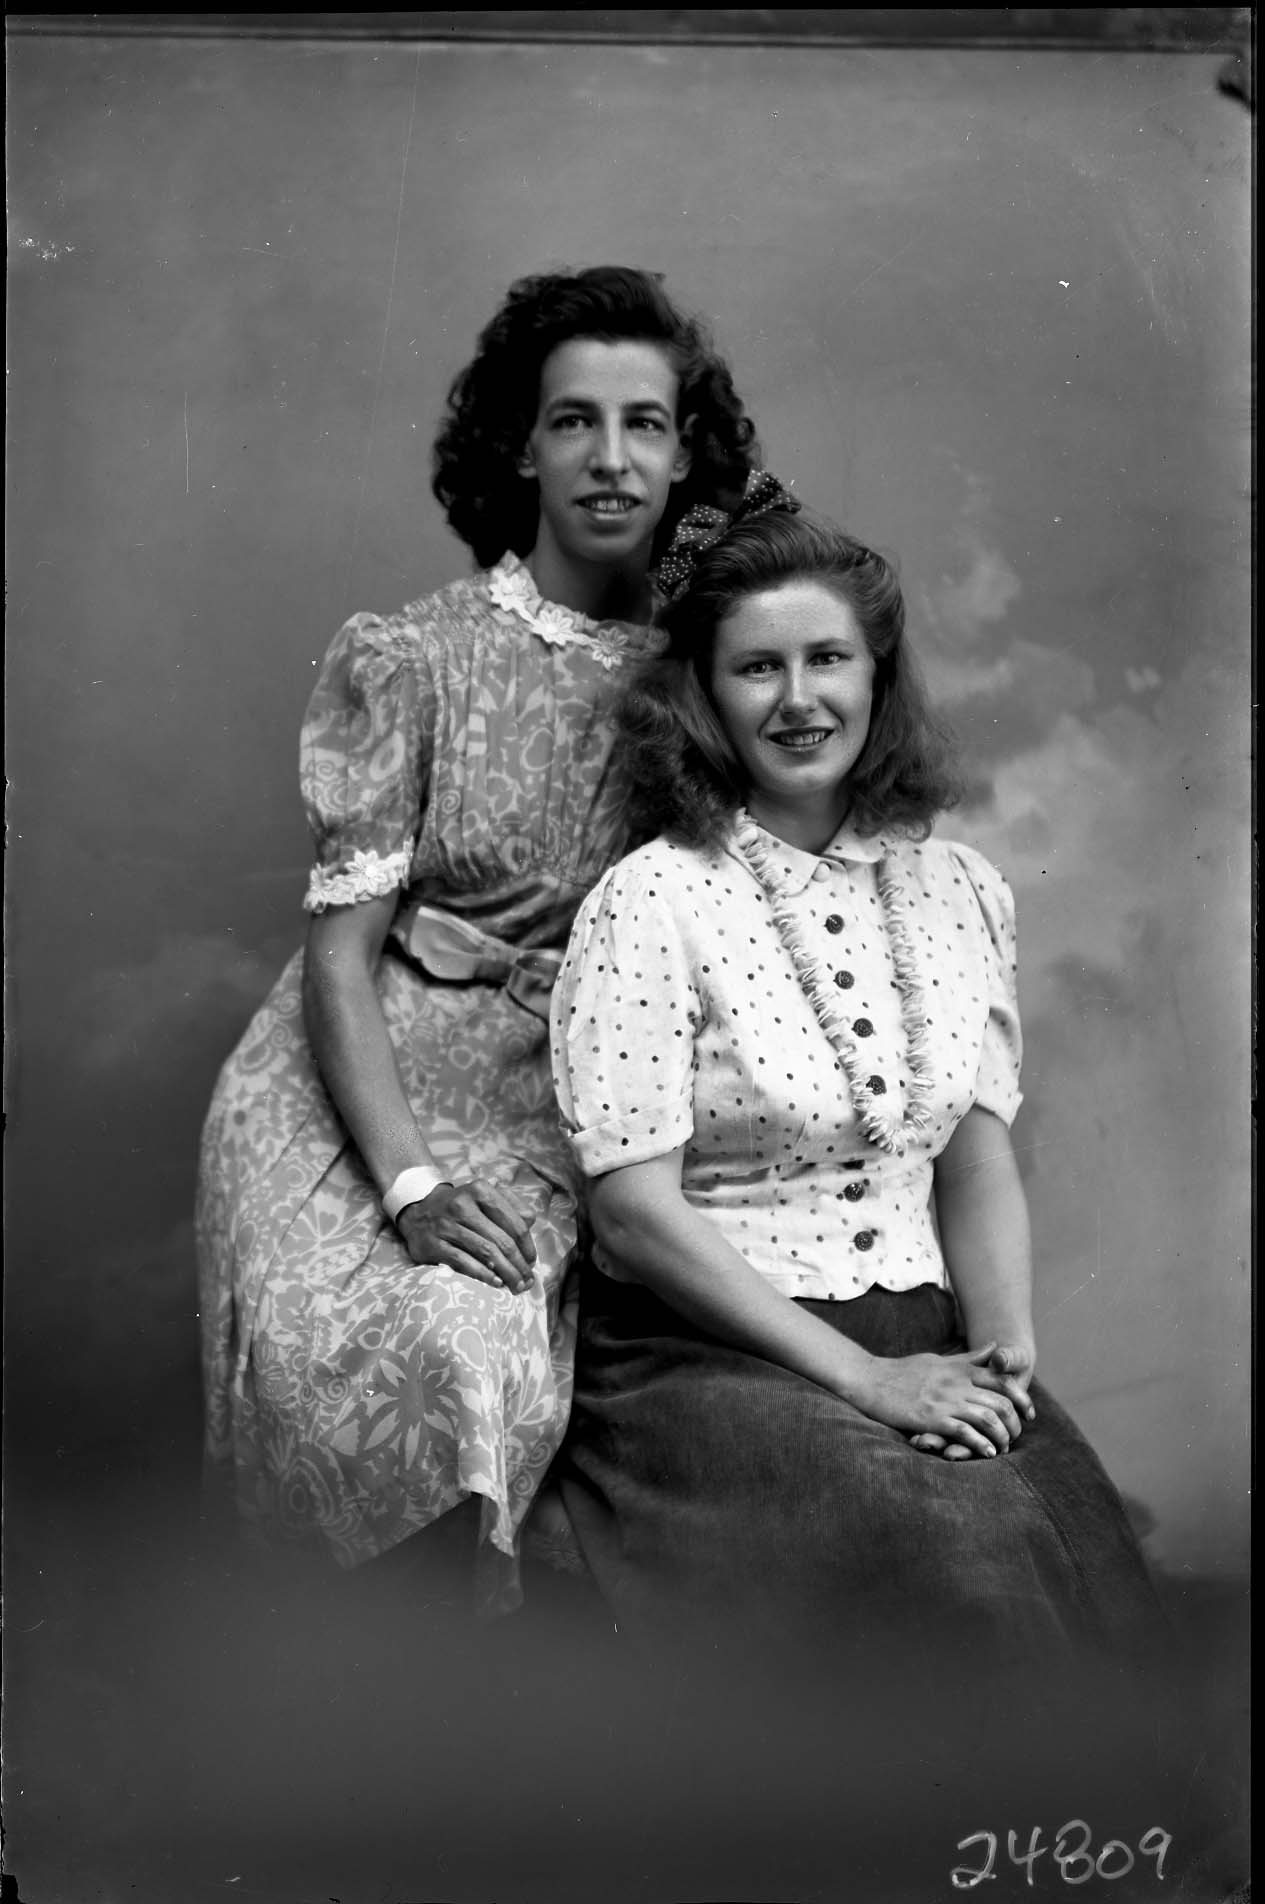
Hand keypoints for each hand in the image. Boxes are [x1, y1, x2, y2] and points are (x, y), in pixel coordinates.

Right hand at [395, 1179, 536, 1292]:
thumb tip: (531, 1222)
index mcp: (480, 1191)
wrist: (418, 1211)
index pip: (514, 1222)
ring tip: (516, 1286)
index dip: (527, 1245)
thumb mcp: (484, 1196)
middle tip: (527, 1281)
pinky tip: (496, 1283)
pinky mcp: (433, 1244)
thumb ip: (510, 1205)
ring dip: (506, 1273)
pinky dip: (483, 1274)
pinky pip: (463, 1262)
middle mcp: (463, 1205)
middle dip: (519, 1264)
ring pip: (485, 1253)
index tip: (532, 1262)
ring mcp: (446, 1225)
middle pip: (501, 1240)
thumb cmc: (461, 1208)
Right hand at [910, 1340, 1036, 1459]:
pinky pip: (964, 1432)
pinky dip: (980, 1444)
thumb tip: (994, 1348)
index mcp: (961, 1369)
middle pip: (1001, 1402)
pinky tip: (987, 1453)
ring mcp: (945, 1400)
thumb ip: (968, 1358)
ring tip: (1002, 1449)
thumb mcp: (939, 1359)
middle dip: (1014, 1424)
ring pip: (988, 1419)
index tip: (1029, 1415)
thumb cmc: (903, 1371)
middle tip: (1014, 1438)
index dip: (1022, 1399)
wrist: (870, 1379)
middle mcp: (958, 1383)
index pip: (1003, 1381)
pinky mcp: (931, 1417)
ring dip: (1001, 1438)